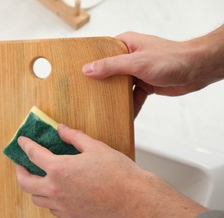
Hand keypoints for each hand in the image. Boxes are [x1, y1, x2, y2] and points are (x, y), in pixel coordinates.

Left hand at [16, 123, 143, 217]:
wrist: (133, 198)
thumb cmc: (117, 172)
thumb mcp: (94, 146)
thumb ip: (73, 136)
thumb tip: (60, 129)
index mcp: (59, 169)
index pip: (33, 155)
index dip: (25, 146)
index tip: (22, 142)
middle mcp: (56, 189)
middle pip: (25, 183)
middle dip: (20, 172)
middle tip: (22, 165)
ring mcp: (62, 205)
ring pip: (37, 199)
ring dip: (34, 188)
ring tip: (39, 179)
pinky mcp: (72, 216)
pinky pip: (52, 209)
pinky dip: (48, 200)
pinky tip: (55, 194)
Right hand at [82, 26, 223, 116]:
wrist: (196, 70)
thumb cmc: (171, 58)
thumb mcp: (136, 62)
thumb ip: (111, 66)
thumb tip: (88, 69)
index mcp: (125, 44)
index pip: (101, 53)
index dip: (89, 64)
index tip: (76, 75)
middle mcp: (129, 58)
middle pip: (108, 72)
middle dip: (99, 85)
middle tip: (85, 96)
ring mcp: (136, 72)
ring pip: (119, 88)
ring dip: (114, 98)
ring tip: (100, 109)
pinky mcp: (145, 85)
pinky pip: (132, 98)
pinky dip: (129, 107)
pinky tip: (122, 117)